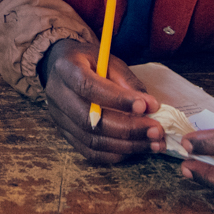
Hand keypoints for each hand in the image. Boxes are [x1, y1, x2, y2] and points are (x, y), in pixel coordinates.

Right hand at [40, 39, 162, 163]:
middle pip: (90, 120)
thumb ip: (127, 83)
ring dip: (127, 145)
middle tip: (157, 130)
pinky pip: (89, 152)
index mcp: (66, 69)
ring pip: (91, 140)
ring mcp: (58, 118)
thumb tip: (150, 106)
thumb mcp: (109, 60)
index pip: (88, 87)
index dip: (117, 99)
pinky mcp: (64, 134)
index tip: (145, 106)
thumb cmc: (90, 62)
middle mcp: (57, 95)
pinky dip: (115, 154)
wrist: (62, 67)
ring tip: (154, 143)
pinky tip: (135, 148)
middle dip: (128, 128)